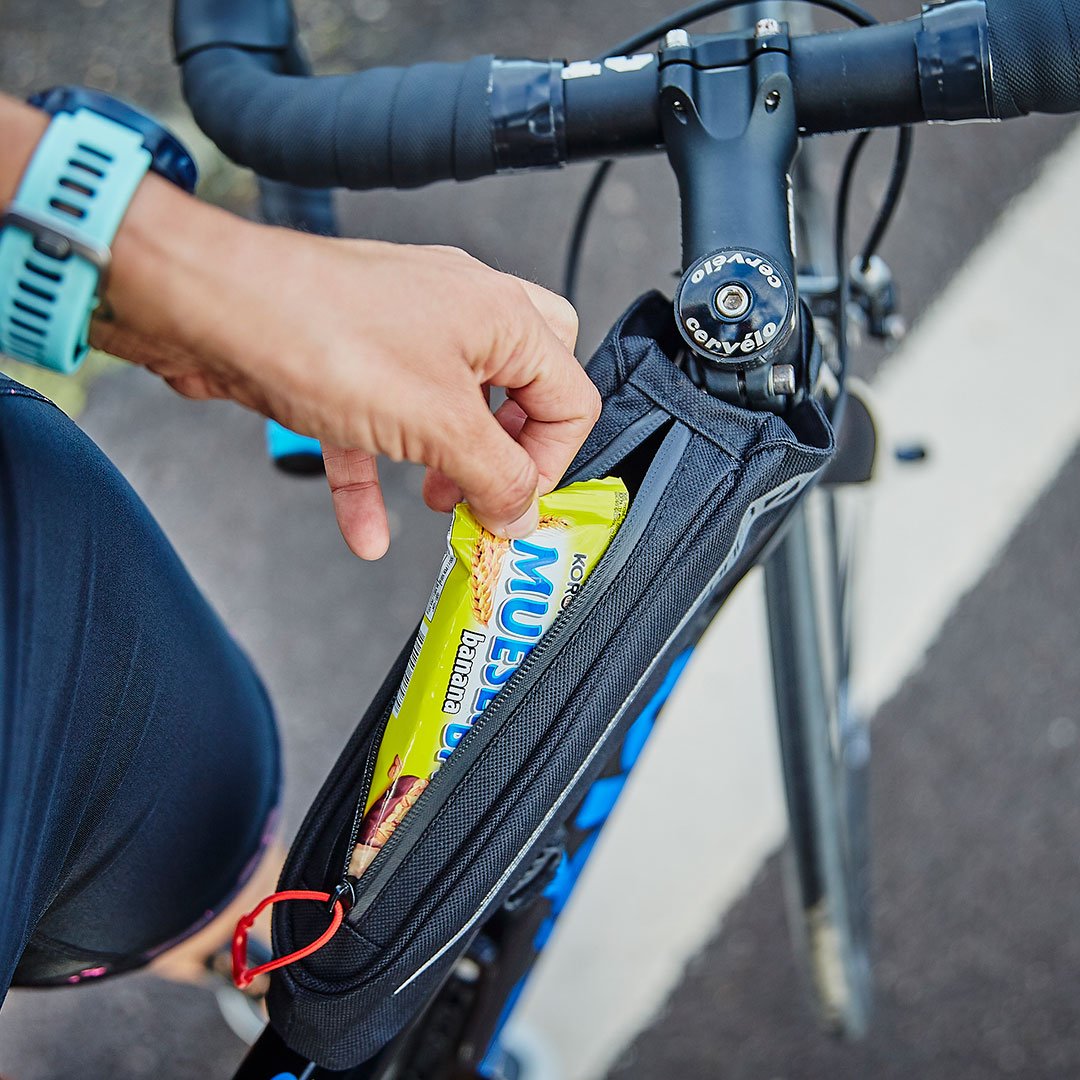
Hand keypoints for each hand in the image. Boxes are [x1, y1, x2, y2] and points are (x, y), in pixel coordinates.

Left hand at [92, 176, 599, 558]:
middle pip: (521, 391)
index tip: (517, 507)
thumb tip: (525, 511)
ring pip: (450, 411)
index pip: (569, 395)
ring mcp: (404, 334)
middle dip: (508, 454)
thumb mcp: (437, 424)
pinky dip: (378, 478)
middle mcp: (459, 316)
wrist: (209, 310)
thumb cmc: (322, 333)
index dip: (551, 462)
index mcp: (501, 316)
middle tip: (492, 489)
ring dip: (448, 468)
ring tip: (438, 508)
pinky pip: (383, 427)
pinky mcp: (352, 361)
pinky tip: (366, 531)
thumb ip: (496, 475)